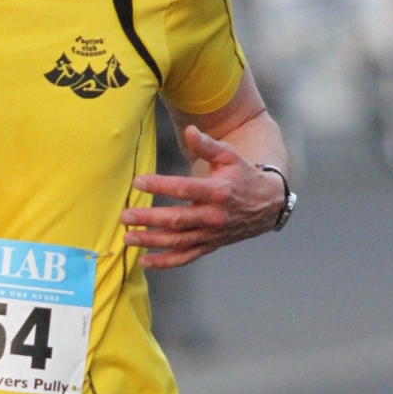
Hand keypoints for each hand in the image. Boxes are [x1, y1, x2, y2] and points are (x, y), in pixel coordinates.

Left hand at [120, 126, 284, 268]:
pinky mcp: (209, 246)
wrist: (267, 205)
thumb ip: (208, 146)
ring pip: (178, 242)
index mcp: (218, 192)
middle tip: (125, 216)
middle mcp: (214, 216)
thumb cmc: (244, 177)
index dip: (160, 186)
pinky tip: (144, 262)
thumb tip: (190, 130)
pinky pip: (185, 257)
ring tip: (127, 238)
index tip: (138, 182)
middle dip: (149, 219)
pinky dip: (165, 262)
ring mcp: (211, 234)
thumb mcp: (230, 157)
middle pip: (178, 220)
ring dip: (152, 242)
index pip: (185, 189)